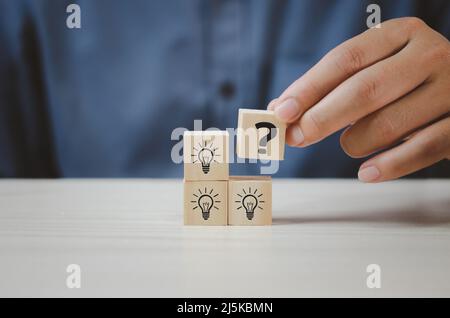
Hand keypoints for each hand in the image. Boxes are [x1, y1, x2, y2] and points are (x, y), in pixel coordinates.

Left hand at [269, 17, 449, 182]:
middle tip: (296, 137)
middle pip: (363, 90)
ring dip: (354, 142)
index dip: (310, 87)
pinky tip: (366, 173)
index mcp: (400, 34)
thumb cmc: (406, 84)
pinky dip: (388, 165)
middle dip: (321, 118)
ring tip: (348, 144)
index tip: (282, 110)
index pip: (346, 59)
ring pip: (387, 124)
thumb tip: (282, 109)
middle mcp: (429, 56)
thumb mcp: (374, 70)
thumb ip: (332, 87)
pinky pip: (421, 150)